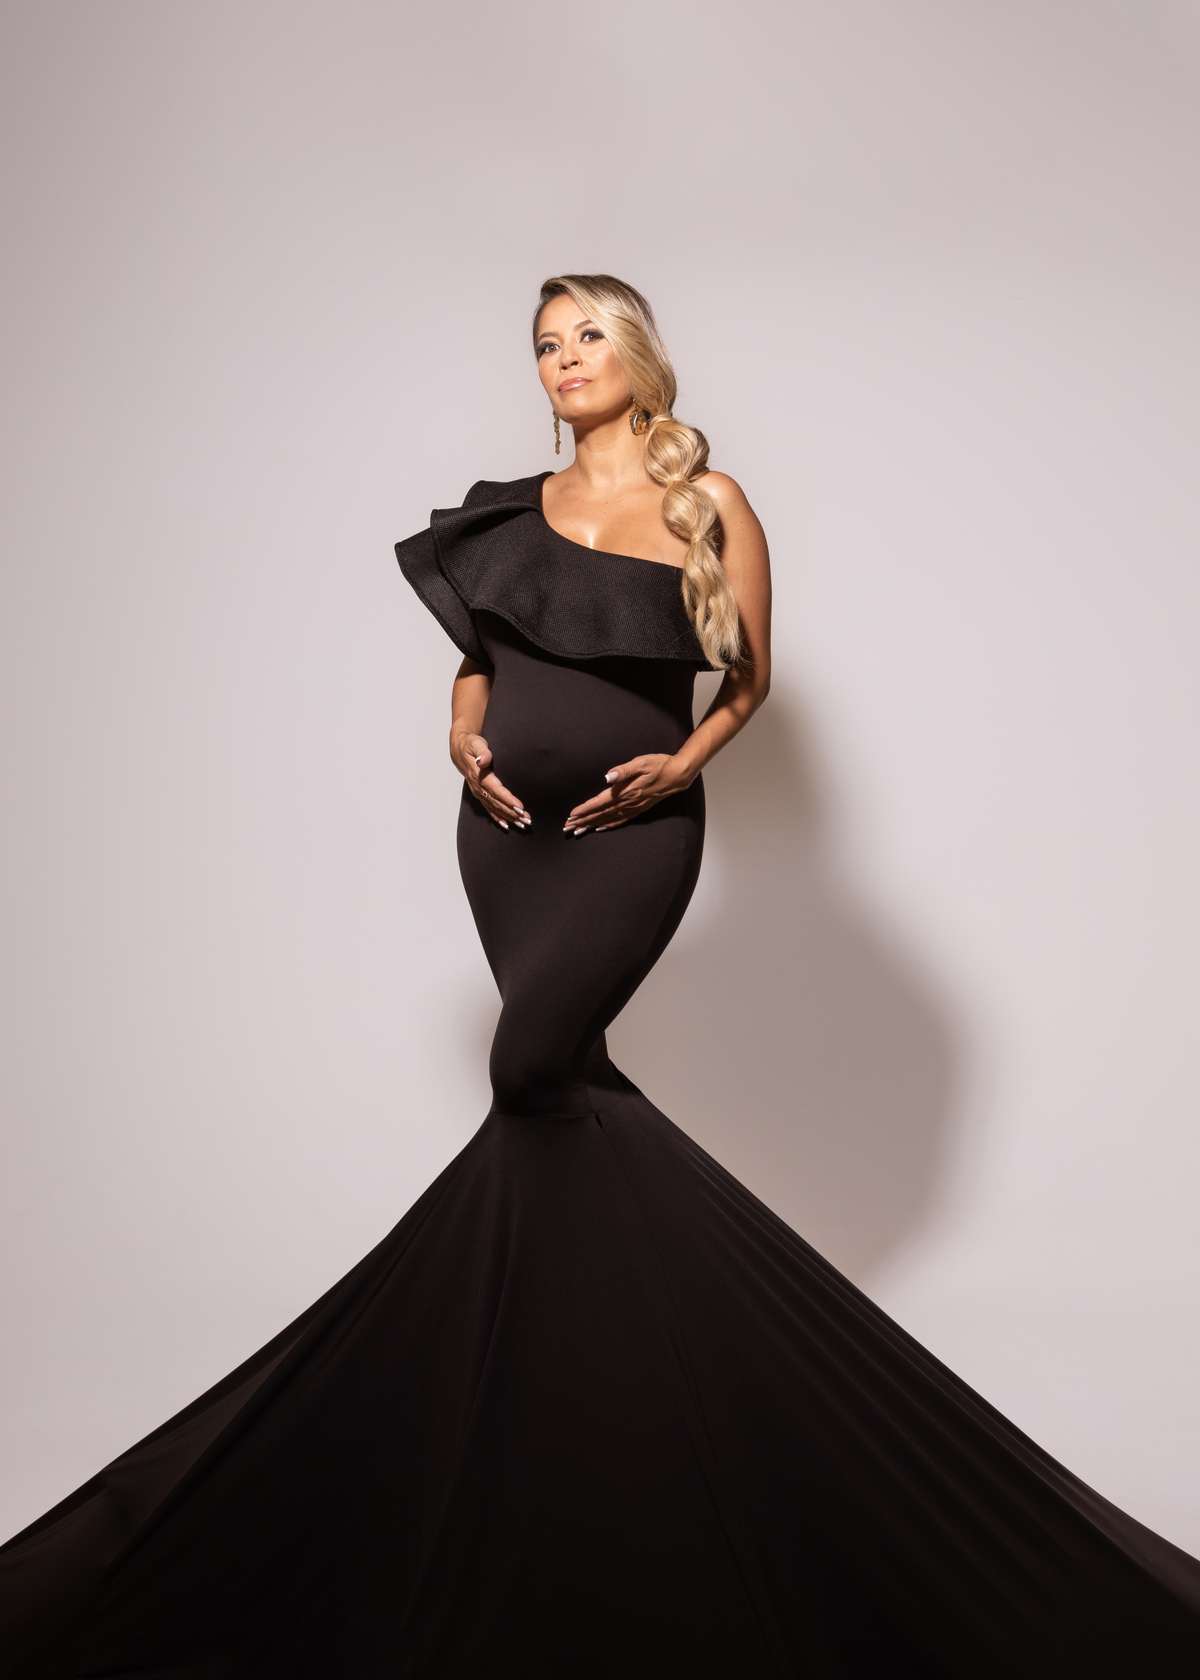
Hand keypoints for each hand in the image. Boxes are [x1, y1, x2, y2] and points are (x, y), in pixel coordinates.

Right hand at [453, 733, 529, 829]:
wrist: (460, 750)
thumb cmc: (471, 745)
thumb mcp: (476, 744)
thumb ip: (482, 752)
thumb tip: (482, 760)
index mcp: (479, 775)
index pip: (496, 790)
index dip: (508, 799)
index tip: (520, 807)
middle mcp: (478, 787)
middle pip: (497, 802)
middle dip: (512, 812)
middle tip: (526, 819)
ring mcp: (479, 792)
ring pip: (495, 808)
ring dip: (508, 817)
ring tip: (522, 824)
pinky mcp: (480, 794)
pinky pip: (489, 808)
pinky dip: (497, 817)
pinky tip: (506, 825)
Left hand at [563, 753, 690, 834]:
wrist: (678, 775)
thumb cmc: (659, 764)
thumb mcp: (642, 762)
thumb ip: (624, 770)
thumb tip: (608, 777)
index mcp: (627, 790)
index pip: (601, 801)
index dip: (586, 808)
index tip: (572, 815)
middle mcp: (629, 801)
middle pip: (602, 813)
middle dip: (584, 820)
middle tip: (568, 828)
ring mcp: (635, 807)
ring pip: (609, 818)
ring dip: (593, 825)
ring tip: (579, 831)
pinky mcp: (640, 808)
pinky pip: (622, 819)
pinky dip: (609, 825)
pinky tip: (601, 828)